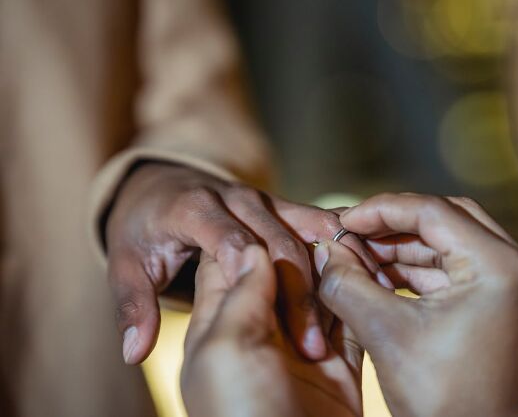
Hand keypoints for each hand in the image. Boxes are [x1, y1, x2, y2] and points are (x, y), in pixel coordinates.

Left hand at [106, 162, 385, 363]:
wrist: (163, 186)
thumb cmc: (145, 231)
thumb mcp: (127, 264)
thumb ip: (133, 305)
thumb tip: (134, 352)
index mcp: (197, 209)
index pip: (235, 245)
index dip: (259, 283)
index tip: (279, 330)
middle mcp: (238, 199)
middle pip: (282, 243)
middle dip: (300, 294)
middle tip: (313, 347)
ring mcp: (268, 200)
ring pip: (313, 229)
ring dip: (337, 264)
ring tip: (363, 305)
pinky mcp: (287, 206)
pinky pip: (324, 223)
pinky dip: (347, 245)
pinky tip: (369, 277)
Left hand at [181, 247, 362, 416]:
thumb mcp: (225, 354)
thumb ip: (238, 297)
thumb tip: (254, 247)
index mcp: (220, 327)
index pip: (231, 263)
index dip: (254, 236)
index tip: (282, 218)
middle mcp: (261, 333)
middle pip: (282, 272)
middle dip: (305, 252)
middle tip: (332, 232)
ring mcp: (301, 349)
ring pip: (320, 291)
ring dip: (337, 271)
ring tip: (356, 246)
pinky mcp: (338, 368)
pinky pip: (350, 322)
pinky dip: (360, 299)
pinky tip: (371, 277)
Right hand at [315, 193, 517, 416]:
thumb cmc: (445, 403)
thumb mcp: (386, 336)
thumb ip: (348, 283)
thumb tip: (326, 250)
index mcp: (502, 268)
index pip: (433, 212)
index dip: (381, 210)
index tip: (345, 220)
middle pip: (448, 220)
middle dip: (394, 228)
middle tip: (353, 236)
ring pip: (455, 244)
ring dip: (407, 250)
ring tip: (362, 259)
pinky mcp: (515, 302)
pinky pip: (464, 270)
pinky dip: (425, 272)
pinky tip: (386, 278)